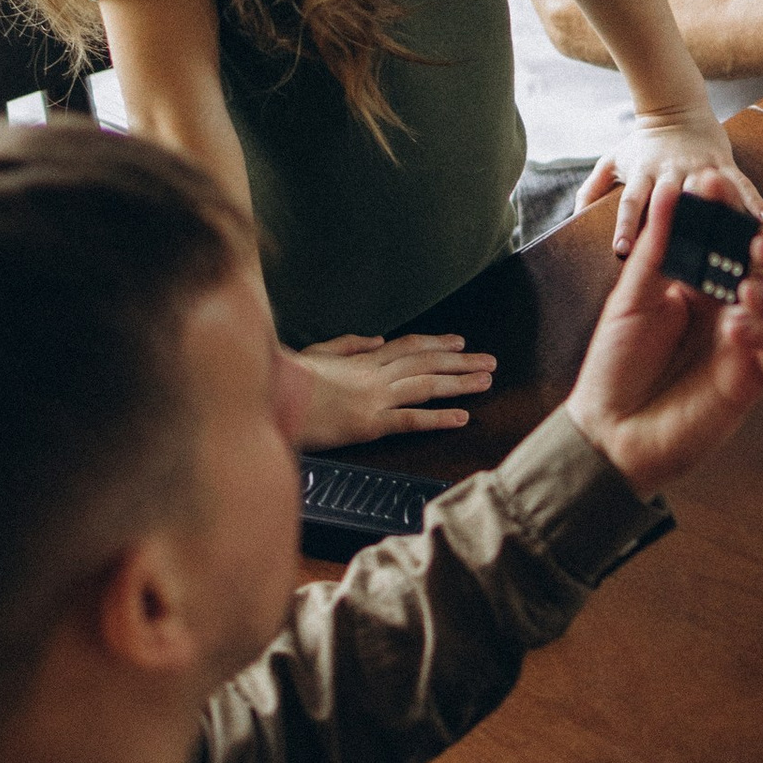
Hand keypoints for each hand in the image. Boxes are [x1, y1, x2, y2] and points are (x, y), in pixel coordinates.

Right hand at [294, 331, 496, 443]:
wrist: (272, 396)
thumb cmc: (289, 377)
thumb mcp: (319, 352)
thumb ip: (350, 344)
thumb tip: (378, 338)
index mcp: (364, 359)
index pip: (409, 347)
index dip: (438, 344)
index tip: (460, 343)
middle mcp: (376, 375)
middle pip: (427, 364)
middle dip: (461, 362)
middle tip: (490, 362)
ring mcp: (375, 399)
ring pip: (427, 387)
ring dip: (460, 384)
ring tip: (486, 382)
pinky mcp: (370, 424)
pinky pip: (411, 420)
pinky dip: (438, 418)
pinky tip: (461, 418)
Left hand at [563, 180, 762, 495]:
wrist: (613, 434)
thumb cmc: (615, 364)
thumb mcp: (632, 299)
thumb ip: (658, 247)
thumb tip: (674, 188)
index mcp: (701, 278)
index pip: (725, 234)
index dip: (724, 207)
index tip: (716, 180)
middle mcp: (732, 302)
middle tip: (754, 238)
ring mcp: (750, 336)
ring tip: (749, 284)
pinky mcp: (758, 375)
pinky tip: (744, 327)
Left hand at [589, 110, 762, 254]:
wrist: (676, 107)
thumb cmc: (643, 142)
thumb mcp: (614, 160)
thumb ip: (593, 188)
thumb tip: (573, 216)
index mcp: (644, 174)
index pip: (631, 202)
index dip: (626, 224)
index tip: (621, 251)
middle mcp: (671, 172)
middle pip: (671, 201)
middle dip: (673, 226)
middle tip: (681, 257)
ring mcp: (699, 167)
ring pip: (708, 194)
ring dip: (717, 216)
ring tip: (730, 243)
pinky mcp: (723, 163)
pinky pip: (740, 184)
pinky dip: (753, 201)